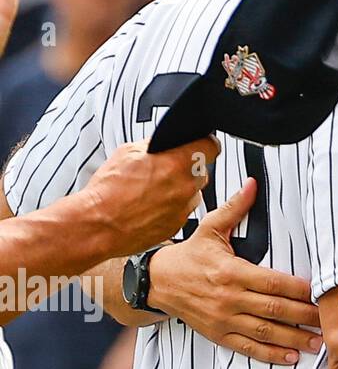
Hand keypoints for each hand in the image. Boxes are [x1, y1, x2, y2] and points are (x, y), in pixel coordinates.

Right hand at [83, 137, 219, 259]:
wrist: (96, 225)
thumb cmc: (108, 192)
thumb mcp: (128, 152)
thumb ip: (155, 145)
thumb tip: (166, 142)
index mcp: (178, 163)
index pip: (211, 146)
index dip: (203, 144)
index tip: (198, 145)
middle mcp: (187, 186)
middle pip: (200, 170)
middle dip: (186, 168)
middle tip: (163, 170)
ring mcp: (184, 208)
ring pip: (192, 192)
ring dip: (179, 189)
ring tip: (151, 192)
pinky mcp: (177, 226)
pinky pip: (181, 210)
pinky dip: (171, 207)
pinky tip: (149, 207)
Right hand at [149, 179, 321, 364]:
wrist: (157, 282)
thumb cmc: (190, 254)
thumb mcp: (209, 228)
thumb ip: (235, 207)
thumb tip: (253, 183)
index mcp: (232, 271)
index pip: (273, 282)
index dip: (299, 289)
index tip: (321, 292)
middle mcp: (229, 298)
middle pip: (274, 309)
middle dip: (305, 316)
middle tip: (331, 321)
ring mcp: (223, 319)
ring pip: (264, 332)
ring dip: (293, 339)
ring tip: (318, 343)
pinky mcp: (218, 334)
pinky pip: (247, 347)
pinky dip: (269, 355)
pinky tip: (290, 358)